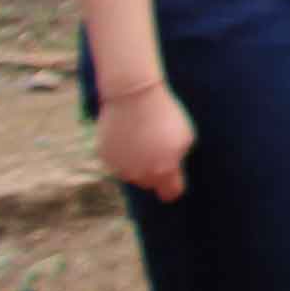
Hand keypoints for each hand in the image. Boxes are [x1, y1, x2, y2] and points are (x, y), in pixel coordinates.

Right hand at [95, 82, 192, 200]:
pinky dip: (122, 154)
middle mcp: (140, 174)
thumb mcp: (185, 138)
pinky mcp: (104, 157)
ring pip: (132, 173)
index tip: (175, 182)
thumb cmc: (165, 115)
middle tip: (159, 151)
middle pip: (150, 183)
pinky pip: (117, 162)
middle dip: (156, 173)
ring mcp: (120, 167)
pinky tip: (128, 136)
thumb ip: (178, 159)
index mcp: (164, 171)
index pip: (171, 193)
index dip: (174, 187)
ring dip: (137, 164)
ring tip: (143, 139)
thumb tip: (172, 170)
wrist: (133, 97)